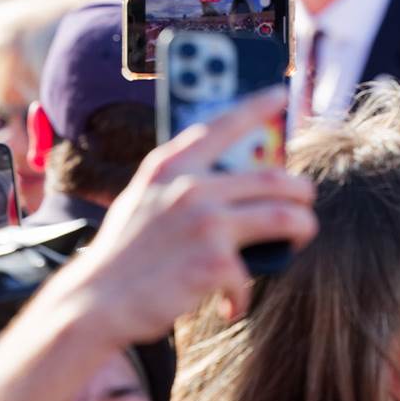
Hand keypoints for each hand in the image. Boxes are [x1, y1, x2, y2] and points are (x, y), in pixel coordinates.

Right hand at [39, 87, 317, 347]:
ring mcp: (205, 222)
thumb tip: (232, 185)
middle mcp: (190, 187)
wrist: (95, 302)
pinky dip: (243, 296)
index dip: (255, 107)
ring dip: (302, 230)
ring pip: (285, 217)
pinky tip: (228, 306)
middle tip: (304, 204)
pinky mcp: (215, 262)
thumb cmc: (122, 257)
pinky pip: (253, 275)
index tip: (279, 94)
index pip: (220, 125)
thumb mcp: (141, 203)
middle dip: (300, 193)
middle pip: (273, 177)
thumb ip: (178, 186)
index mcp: (169, 168)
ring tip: (298, 240)